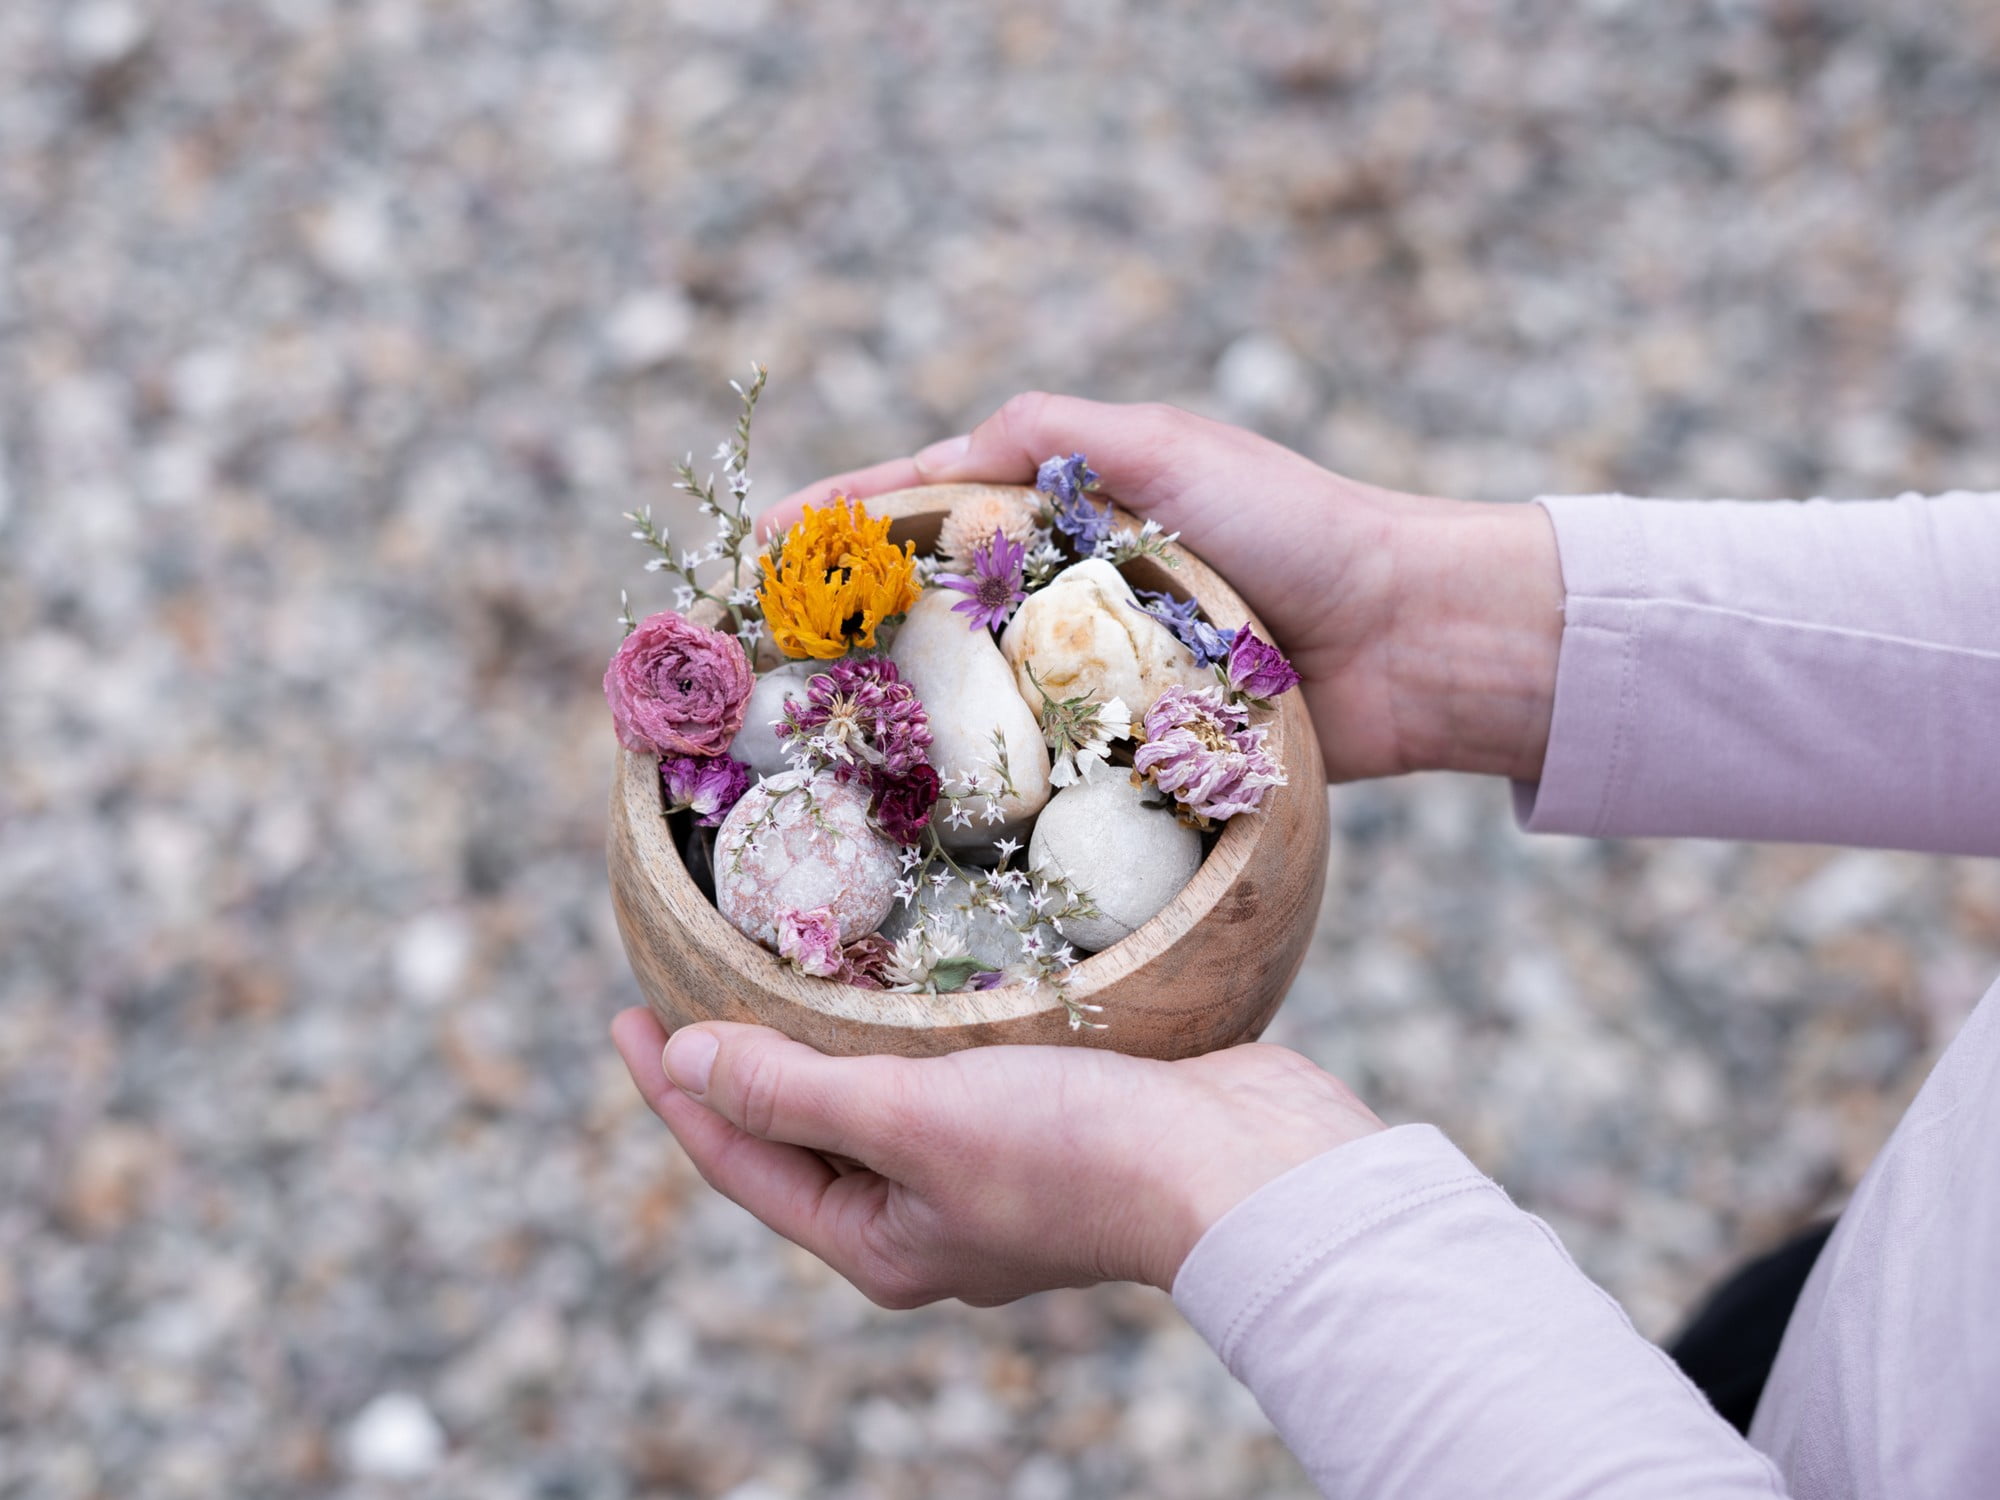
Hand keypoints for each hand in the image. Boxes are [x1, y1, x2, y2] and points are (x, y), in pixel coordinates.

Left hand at [611, 1010, 1382, 1304]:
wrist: (1248, 1168)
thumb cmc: (1078, 1151)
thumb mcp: (914, 1120)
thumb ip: (797, 1092)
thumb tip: (685, 1060)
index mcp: (883, 1239)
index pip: (744, 1158)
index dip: (675, 1089)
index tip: (625, 1013)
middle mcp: (929, 1215)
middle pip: (805, 1130)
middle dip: (746, 1061)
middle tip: (693, 983)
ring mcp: (992, 1168)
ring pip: (880, 1097)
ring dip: (831, 1036)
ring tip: (788, 966)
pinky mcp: (1052, 1115)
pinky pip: (948, 1067)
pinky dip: (911, 1022)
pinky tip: (913, 970)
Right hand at [763, 394, 1563, 782]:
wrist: (1412, 640)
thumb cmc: (1296, 526)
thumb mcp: (1162, 448)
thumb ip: (1044, 433)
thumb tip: (919, 465)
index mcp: (1068, 512)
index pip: (927, 514)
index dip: (839, 534)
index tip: (754, 556)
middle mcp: (1069, 596)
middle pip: (932, 614)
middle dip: (844, 637)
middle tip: (758, 668)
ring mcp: (1099, 681)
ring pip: (975, 701)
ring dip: (897, 721)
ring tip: (807, 746)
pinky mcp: (1134, 755)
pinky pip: (1043, 770)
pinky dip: (984, 785)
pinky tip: (915, 809)